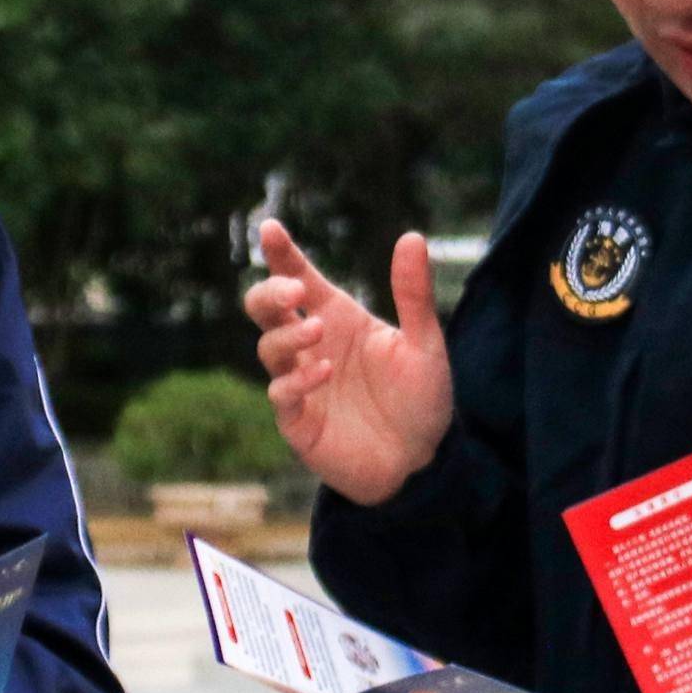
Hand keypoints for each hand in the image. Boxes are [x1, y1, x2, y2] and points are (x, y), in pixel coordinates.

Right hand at [244, 221, 453, 505]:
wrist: (424, 464)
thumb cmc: (422, 400)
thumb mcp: (426, 344)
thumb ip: (414, 295)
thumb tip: (413, 236)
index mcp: (339, 318)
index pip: (300, 277)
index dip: (281, 253)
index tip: (269, 228)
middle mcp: (313, 346)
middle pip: (265, 309)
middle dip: (269, 293)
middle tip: (294, 292)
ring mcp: (301, 382)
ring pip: (269, 347)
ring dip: (288, 335)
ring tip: (318, 332)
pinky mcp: (298, 421)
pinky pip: (281, 393)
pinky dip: (297, 379)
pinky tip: (324, 371)